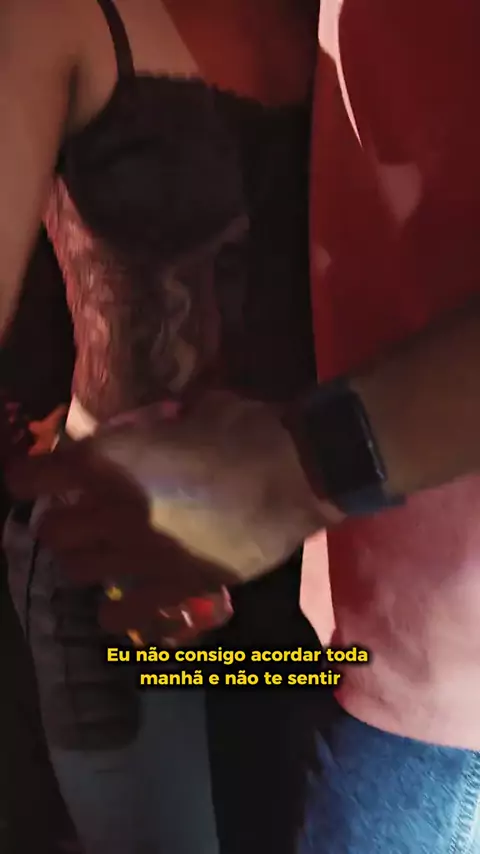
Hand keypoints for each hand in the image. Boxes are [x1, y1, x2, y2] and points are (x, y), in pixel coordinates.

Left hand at [7, 391, 332, 632]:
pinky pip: (127, 613)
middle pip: (52, 531)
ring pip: (78, 571)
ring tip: (97, 556)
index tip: (33, 479)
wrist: (298, 473)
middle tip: (72, 517)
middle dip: (55, 523)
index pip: (34, 477)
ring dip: (81, 561)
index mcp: (110, 461)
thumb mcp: (194, 411)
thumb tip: (156, 432)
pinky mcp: (176, 586)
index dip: (26, 478)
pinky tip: (112, 615)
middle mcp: (112, 511)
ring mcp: (141, 555)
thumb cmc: (247, 430)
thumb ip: (161, 429)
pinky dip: (114, 614)